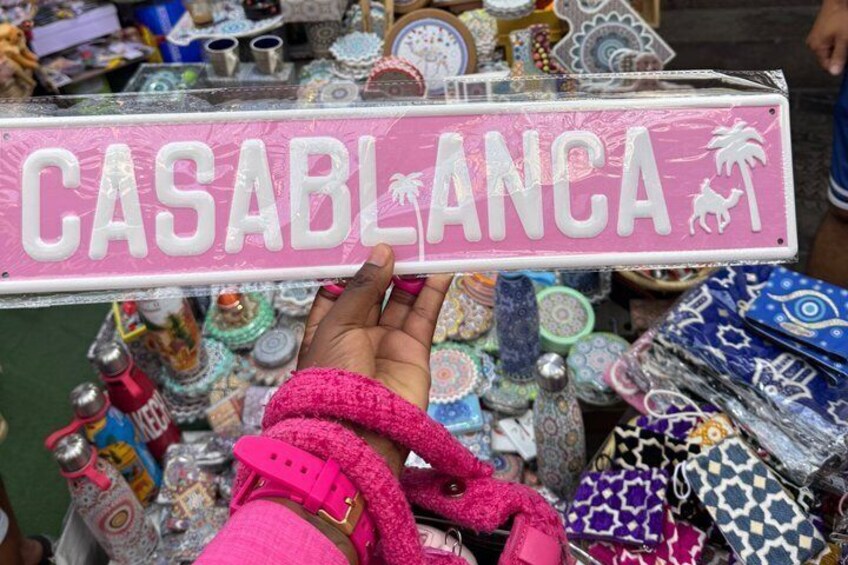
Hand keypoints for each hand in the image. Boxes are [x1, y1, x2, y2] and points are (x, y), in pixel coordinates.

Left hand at [297, 244, 451, 470]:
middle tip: (401, 233)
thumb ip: (362, 289)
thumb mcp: (337, 326)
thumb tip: (382, 254)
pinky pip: (424, 317)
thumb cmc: (331, 379)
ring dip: (413, 274)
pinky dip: (434, 293)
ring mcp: (386, 344)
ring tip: (424, 244)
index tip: (366, 235)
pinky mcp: (414, 353)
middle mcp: (356, 334)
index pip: (338, 289)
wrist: (357, 434)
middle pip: (374, 291)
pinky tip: (441, 269)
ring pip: (402, 300)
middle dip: (386, 264)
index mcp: (326, 328)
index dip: (352, 264)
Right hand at [807, 0, 847, 75]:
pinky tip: (844, 34)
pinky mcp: (822, 30)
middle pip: (829, 57)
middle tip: (847, 46)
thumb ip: (839, 57)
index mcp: (816, 47)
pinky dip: (839, 40)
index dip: (840, 65)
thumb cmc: (841, 14)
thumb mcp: (845, 39)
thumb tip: (835, 72)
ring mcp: (817, 36)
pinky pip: (831, 40)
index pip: (827, 65)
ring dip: (841, 47)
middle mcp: (814, 42)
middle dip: (841, 54)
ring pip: (831, 48)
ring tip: (846, 38)